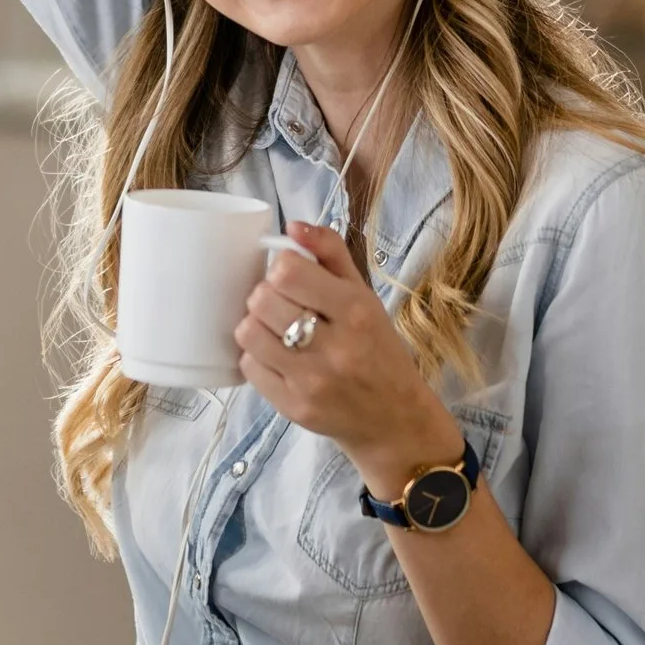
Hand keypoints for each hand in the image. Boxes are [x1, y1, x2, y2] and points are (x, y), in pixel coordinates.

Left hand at [236, 223, 463, 496]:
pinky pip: (250, 368)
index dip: (280, 268)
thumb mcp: (365, 295)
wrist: (395, 418)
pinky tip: (276, 356)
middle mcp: (335, 346)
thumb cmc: (378, 349)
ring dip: (256, 325)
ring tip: (275, 329)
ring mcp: (312, 381)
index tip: (291, 277)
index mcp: (355, 310)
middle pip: (262, 300)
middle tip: (281, 304)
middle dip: (265, 295)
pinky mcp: (294, 408)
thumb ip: (330, 252)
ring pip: (249, 333)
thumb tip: (292, 226)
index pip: (288, 271)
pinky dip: (256, 357)